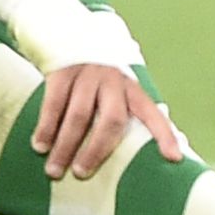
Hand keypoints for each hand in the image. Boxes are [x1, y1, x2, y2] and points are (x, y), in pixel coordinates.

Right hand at [33, 59, 186, 181]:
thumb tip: (166, 154)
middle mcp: (115, 82)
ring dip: (65, 146)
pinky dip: (46, 127)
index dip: (165, 135)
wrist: (74, 39)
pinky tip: (40, 146)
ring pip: (79, 115)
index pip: (154, 114)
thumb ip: (133, 121)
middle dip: (97, 150)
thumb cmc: (102, 86)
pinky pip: (54, 103)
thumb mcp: (121, 95)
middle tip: (80, 174)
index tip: (173, 158)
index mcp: (134, 91)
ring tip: (54, 171)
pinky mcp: (63, 73)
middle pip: (112, 119)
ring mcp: (88, 76)